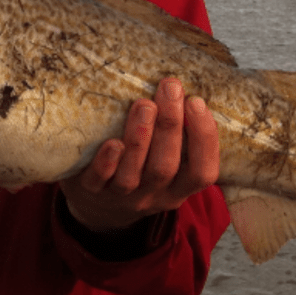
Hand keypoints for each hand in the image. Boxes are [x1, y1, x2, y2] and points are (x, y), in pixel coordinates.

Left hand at [59, 78, 218, 231]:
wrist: (98, 206)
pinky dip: (107, 162)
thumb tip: (185, 87)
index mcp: (177, 188)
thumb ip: (178, 136)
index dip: (204, 139)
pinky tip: (112, 143)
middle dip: (170, 125)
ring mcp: (121, 196)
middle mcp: (152, 195)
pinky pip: (99, 181)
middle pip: (165, 166)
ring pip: (133, 174)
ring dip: (140, 137)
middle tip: (170, 88)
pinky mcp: (91, 191)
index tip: (197, 101)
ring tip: (144, 105)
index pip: (202, 172)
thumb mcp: (167, 162)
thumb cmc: (140, 171)